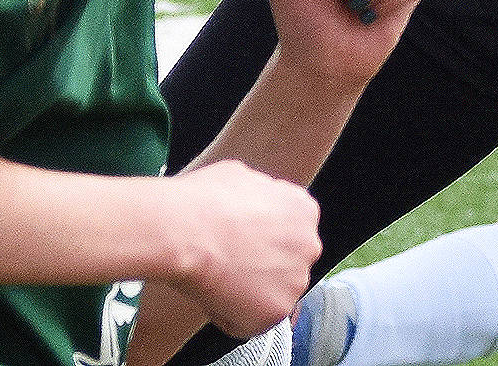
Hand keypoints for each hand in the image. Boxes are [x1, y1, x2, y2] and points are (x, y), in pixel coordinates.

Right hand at [158, 161, 320, 340]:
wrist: (188, 231)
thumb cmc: (207, 201)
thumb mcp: (243, 177)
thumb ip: (262, 197)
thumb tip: (252, 205)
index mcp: (304, 210)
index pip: (290, 232)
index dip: (263, 239)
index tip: (243, 243)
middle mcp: (309, 245)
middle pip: (286, 263)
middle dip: (262, 266)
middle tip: (230, 263)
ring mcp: (296, 280)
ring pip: (271, 294)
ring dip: (250, 292)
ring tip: (220, 278)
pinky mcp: (277, 311)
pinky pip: (253, 321)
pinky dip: (233, 316)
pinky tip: (215, 295)